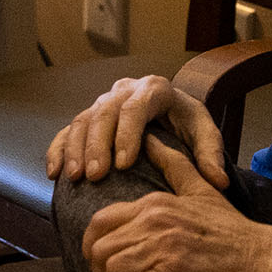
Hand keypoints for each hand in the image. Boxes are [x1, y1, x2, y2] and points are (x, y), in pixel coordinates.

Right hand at [44, 73, 228, 188]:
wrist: (172, 111)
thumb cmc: (187, 122)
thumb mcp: (205, 132)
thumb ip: (211, 154)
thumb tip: (217, 182)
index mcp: (155, 89)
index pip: (136, 108)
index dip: (127, 135)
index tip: (123, 164)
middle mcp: (125, 90)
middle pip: (104, 112)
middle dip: (97, 145)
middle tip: (95, 176)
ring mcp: (104, 101)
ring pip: (83, 119)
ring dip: (76, 149)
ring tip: (76, 177)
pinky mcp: (90, 116)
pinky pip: (68, 130)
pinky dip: (58, 149)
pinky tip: (54, 173)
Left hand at [79, 138, 271, 271]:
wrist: (263, 262)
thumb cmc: (233, 231)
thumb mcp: (202, 190)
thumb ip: (173, 163)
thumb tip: (150, 138)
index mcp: (155, 204)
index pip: (100, 222)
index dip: (91, 246)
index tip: (99, 264)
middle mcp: (155, 223)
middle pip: (100, 250)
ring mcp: (163, 249)